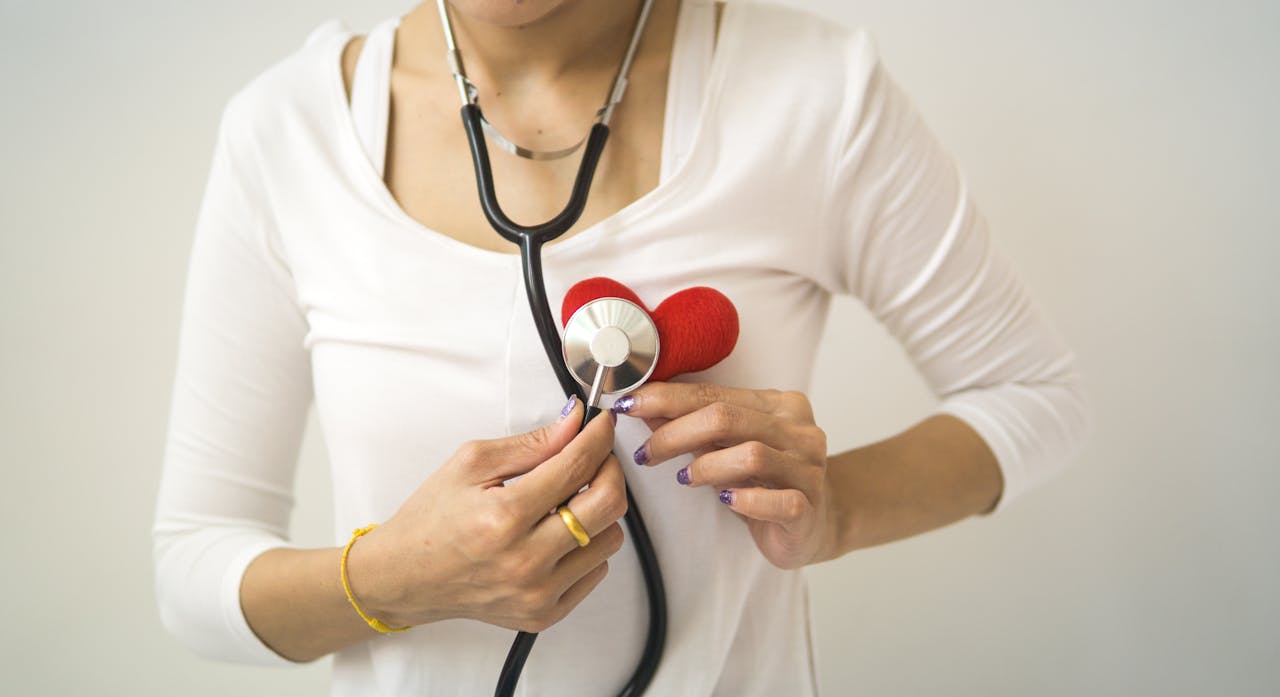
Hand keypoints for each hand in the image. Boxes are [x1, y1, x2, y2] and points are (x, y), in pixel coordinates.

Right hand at [346, 398, 626, 632]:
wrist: (405, 576)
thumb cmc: (432, 520)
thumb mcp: (471, 464)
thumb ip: (531, 443)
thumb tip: (574, 423)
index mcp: (505, 515)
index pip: (577, 466)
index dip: (598, 437)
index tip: (602, 425)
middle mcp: (526, 559)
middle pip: (608, 504)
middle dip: (610, 469)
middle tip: (595, 457)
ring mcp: (538, 592)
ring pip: (610, 539)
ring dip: (599, 511)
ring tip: (569, 500)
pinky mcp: (545, 613)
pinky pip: (597, 571)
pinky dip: (588, 546)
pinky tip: (558, 534)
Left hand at [614, 383, 838, 569]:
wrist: (815, 524)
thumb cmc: (767, 482)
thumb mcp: (728, 448)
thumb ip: (694, 427)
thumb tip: (644, 408)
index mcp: (778, 405)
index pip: (714, 394)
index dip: (666, 398)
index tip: (629, 405)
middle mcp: (798, 430)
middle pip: (727, 419)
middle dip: (675, 432)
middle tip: (648, 452)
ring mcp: (808, 469)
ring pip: (751, 455)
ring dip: (706, 466)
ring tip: (684, 478)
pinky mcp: (810, 508)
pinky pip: (779, 501)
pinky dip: (746, 500)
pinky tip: (725, 500)